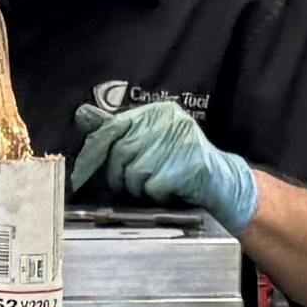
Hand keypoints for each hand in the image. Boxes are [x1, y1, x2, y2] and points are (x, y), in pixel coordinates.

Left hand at [71, 92, 257, 236]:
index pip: (113, 127)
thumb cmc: (179, 164)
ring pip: (134, 172)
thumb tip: (83, 114)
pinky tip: (168, 191)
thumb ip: (118, 130)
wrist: (222, 183)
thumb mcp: (149, 141)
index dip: (95, 152)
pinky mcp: (188, 166)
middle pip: (120, 152)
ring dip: (138, 187)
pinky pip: (152, 187)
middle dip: (119, 175)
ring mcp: (180, 143)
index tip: (83, 172)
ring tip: (152, 186)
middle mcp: (170, 121)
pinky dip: (155, 195)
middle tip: (128, 184)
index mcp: (158, 111)